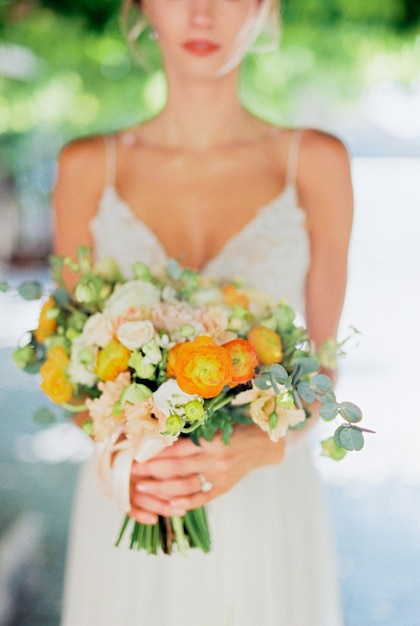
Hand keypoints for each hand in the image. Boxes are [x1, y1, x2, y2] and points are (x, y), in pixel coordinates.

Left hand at [129, 423, 285, 523]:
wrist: (263, 444)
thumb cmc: (235, 429)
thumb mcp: (214, 426)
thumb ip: (191, 435)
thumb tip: (159, 439)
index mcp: (211, 440)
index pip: (176, 449)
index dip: (155, 454)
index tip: (136, 456)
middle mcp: (215, 459)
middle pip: (176, 468)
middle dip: (151, 471)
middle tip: (132, 473)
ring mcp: (220, 476)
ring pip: (185, 486)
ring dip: (161, 489)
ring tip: (143, 488)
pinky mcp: (224, 487)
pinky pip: (201, 498)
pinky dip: (185, 503)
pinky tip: (169, 505)